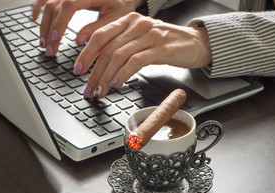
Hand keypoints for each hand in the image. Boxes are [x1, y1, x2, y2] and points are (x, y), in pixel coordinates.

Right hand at [32, 0, 145, 55]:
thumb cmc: (122, 5)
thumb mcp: (115, 19)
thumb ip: (98, 29)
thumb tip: (79, 41)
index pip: (69, 5)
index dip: (60, 23)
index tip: (54, 39)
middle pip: (54, 6)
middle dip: (49, 29)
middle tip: (49, 50)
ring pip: (48, 3)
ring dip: (43, 24)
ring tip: (44, 43)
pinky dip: (39, 8)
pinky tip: (35, 20)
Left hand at [75, 13, 211, 98]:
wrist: (196, 43)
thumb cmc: (167, 43)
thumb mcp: (141, 40)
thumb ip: (122, 46)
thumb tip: (100, 63)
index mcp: (129, 21)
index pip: (100, 35)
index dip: (86, 54)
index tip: (78, 70)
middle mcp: (137, 24)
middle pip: (106, 47)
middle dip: (93, 70)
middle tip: (87, 87)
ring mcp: (149, 35)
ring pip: (118, 55)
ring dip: (105, 76)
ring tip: (100, 90)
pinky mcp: (161, 48)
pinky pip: (135, 61)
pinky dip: (122, 74)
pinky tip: (116, 84)